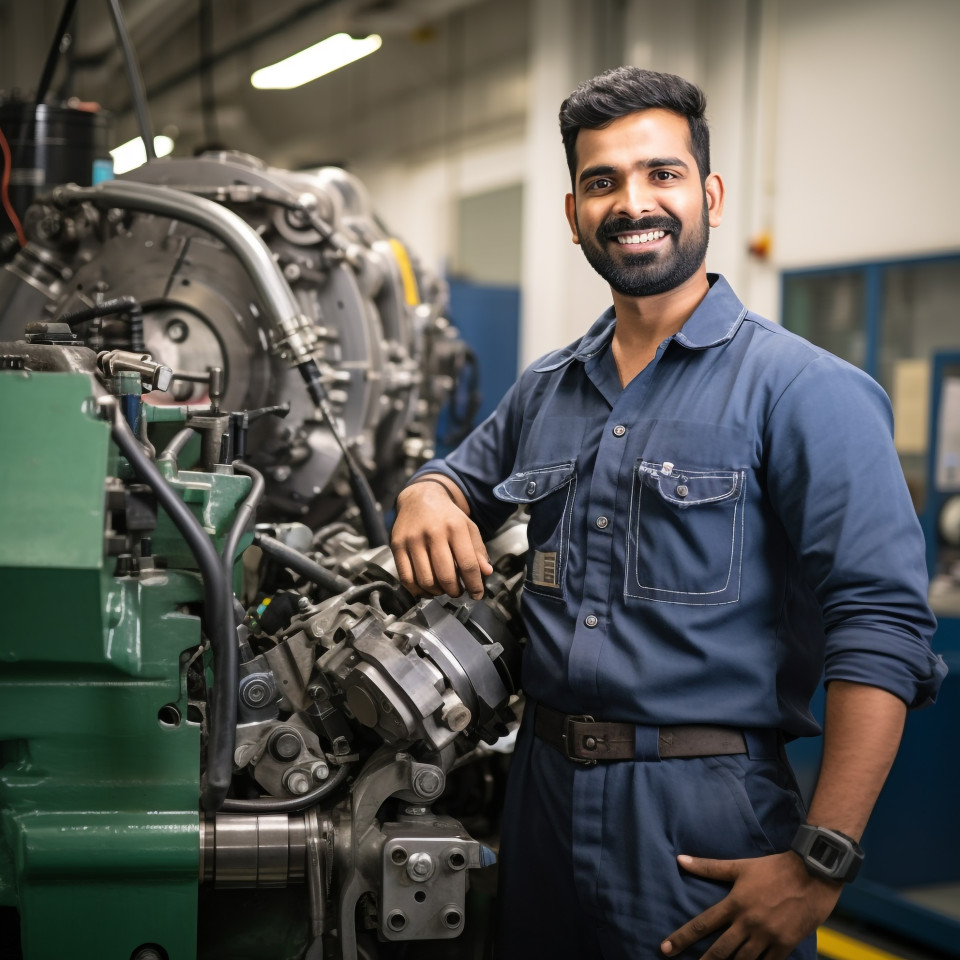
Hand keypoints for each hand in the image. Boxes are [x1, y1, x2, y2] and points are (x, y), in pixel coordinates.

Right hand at [391, 479, 492, 599]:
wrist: (420, 499)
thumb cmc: (447, 516)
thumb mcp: (468, 528)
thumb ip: (478, 551)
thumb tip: (487, 572)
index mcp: (455, 527)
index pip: (468, 564)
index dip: (475, 585)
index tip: (477, 594)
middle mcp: (433, 532)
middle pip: (446, 576)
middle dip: (455, 591)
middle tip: (458, 591)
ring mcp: (412, 540)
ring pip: (426, 580)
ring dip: (437, 592)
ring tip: (443, 589)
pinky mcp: (397, 546)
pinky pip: (406, 578)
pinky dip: (418, 590)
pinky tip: (426, 588)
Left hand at [661, 851, 840, 959]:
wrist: (813, 873)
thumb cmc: (774, 868)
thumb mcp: (740, 866)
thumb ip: (709, 867)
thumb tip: (680, 860)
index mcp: (735, 903)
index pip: (703, 923)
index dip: (682, 937)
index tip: (666, 948)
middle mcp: (748, 922)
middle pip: (721, 950)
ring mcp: (768, 936)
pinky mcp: (786, 944)